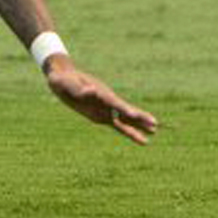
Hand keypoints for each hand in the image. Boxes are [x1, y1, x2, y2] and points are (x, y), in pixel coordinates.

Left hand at [45, 58, 159, 144]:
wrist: (61, 79)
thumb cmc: (64, 80)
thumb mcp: (68, 84)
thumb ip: (80, 90)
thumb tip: (92, 91)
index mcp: (99, 93)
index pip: (114, 103)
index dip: (123, 108)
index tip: (133, 114)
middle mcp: (106, 102)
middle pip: (125, 110)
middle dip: (139, 117)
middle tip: (155, 124)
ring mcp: (105, 109)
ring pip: (125, 119)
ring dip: (138, 125)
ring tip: (154, 131)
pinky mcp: (101, 116)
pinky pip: (117, 125)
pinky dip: (129, 132)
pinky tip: (139, 139)